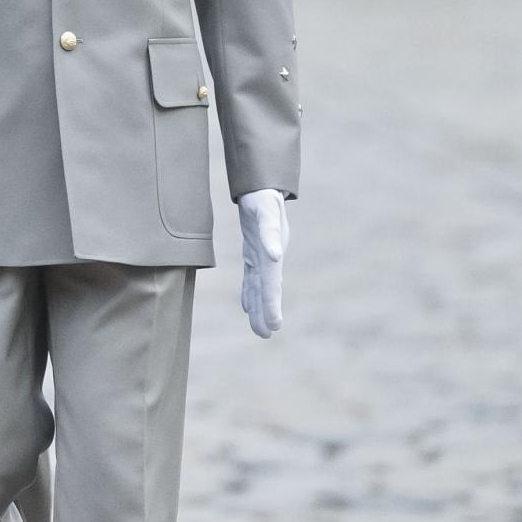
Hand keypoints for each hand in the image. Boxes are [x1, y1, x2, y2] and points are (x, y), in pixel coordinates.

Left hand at [238, 189, 288, 339]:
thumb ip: (269, 233)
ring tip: (261, 330)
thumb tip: (273, 256)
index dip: (270, 304)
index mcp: (271, 253)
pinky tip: (247, 307)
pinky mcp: (253, 252)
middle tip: (266, 334)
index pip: (270, 284)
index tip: (274, 324)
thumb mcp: (265, 212)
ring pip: (259, 287)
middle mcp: (268, 258)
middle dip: (266, 311)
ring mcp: (261, 256)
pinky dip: (250, 292)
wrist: (263, 187)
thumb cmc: (264, 199)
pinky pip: (252, 277)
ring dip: (259, 307)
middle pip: (267, 289)